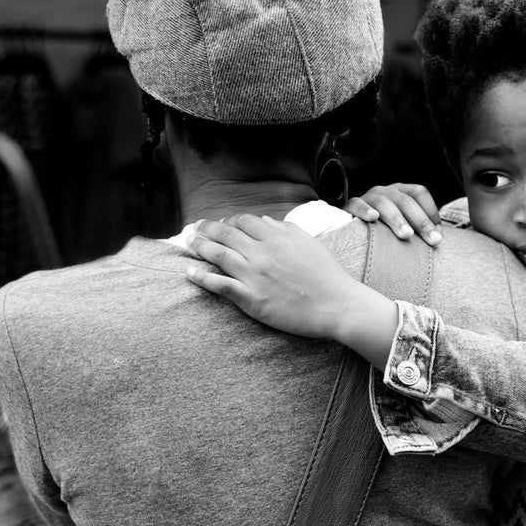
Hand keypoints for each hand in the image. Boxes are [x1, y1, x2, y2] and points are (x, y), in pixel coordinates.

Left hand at [185, 214, 363, 338]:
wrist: (337, 305)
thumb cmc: (327, 275)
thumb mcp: (309, 242)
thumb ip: (285, 228)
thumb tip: (264, 220)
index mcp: (277, 237)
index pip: (243, 221)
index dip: (228, 220)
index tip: (220, 224)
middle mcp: (263, 253)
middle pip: (225, 234)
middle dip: (206, 229)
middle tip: (194, 228)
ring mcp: (255, 276)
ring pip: (218, 255)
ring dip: (199, 247)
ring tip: (188, 243)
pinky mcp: (252, 299)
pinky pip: (221, 285)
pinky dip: (202, 277)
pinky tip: (190, 272)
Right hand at [344, 183, 442, 245]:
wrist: (349, 228)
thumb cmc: (382, 231)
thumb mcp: (401, 226)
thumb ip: (417, 230)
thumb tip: (438, 239)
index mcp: (400, 192)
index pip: (419, 193)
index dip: (431, 211)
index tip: (439, 234)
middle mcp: (385, 192)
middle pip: (406, 201)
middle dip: (421, 221)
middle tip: (433, 240)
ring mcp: (368, 198)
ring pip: (384, 203)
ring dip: (397, 219)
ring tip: (407, 235)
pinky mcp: (350, 207)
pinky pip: (357, 205)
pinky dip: (365, 210)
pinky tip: (373, 218)